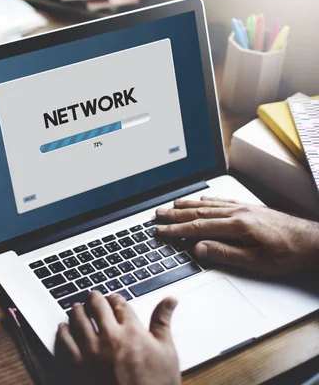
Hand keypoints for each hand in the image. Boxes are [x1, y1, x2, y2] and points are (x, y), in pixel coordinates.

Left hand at [55, 292, 180, 384]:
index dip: (115, 298)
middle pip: (97, 307)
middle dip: (94, 298)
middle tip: (91, 296)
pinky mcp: (78, 365)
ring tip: (76, 307)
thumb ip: (163, 322)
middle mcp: (110, 336)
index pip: (120, 304)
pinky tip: (63, 327)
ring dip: (77, 310)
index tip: (113, 297)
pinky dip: (63, 331)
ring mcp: (92, 350)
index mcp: (132, 331)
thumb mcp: (166, 352)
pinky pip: (65, 341)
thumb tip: (170, 300)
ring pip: (79, 320)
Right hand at [156, 196, 318, 274]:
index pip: (198, 227)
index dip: (176, 230)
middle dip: (175, 215)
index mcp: (236, 226)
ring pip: (208, 204)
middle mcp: (237, 213)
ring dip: (187, 205)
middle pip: (198, 212)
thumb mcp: (255, 261)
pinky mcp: (249, 208)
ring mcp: (243, 208)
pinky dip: (207, 200)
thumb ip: (225, 253)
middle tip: (157, 215)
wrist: (313, 241)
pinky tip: (201, 199)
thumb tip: (199, 248)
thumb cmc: (287, 253)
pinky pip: (222, 201)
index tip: (161, 231)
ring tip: (171, 205)